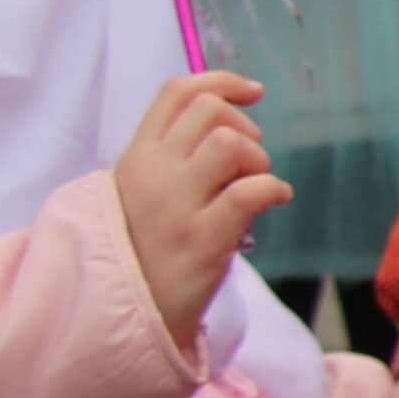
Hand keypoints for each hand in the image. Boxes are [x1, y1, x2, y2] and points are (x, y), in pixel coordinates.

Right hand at [110, 71, 286, 341]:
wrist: (124, 315)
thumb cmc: (143, 252)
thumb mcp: (138, 195)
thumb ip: (170, 159)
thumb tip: (228, 126)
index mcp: (136, 158)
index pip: (177, 93)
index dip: (221, 82)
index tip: (252, 93)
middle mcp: (152, 174)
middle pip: (209, 111)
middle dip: (243, 127)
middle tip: (248, 162)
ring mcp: (175, 205)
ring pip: (228, 143)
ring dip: (256, 159)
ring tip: (254, 184)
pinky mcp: (202, 239)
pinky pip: (250, 191)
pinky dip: (273, 189)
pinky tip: (274, 200)